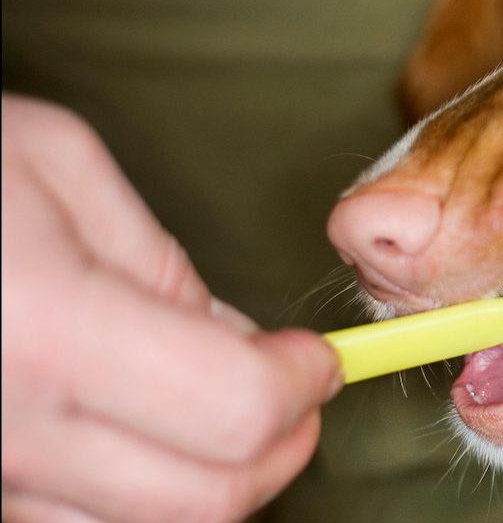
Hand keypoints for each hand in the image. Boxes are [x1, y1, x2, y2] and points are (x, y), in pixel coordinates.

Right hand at [1, 95, 340, 521]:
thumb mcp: (58, 167)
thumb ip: (164, 267)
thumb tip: (244, 345)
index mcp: (43, 327)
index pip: (234, 409)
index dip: (302, 385)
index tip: (318, 357)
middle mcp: (3, 426)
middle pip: (206, 500)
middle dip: (283, 447)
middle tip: (297, 394)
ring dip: (220, 482)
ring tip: (227, 416)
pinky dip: (143, 502)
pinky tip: (145, 442)